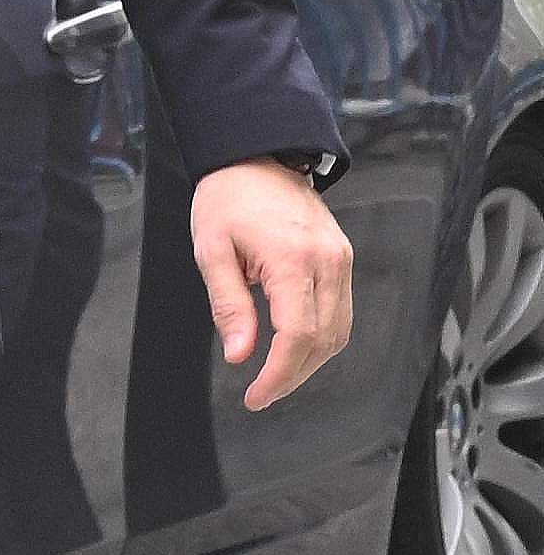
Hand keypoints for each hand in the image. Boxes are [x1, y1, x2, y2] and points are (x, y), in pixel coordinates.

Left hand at [193, 160, 351, 409]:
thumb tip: (240, 354)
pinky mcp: (342, 259)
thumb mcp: (212, 252)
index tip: (256, 396)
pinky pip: (341, 312)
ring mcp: (340, 260)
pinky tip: (294, 349)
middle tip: (262, 394)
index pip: (297, 335)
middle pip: (323, 340)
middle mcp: (327, 261)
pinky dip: (321, 339)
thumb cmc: (229, 200)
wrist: (258, 159)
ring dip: (310, 363)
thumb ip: (228, 306)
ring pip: (339, 331)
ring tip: (276, 377)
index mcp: (292, 259)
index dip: (278, 375)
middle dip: (293, 376)